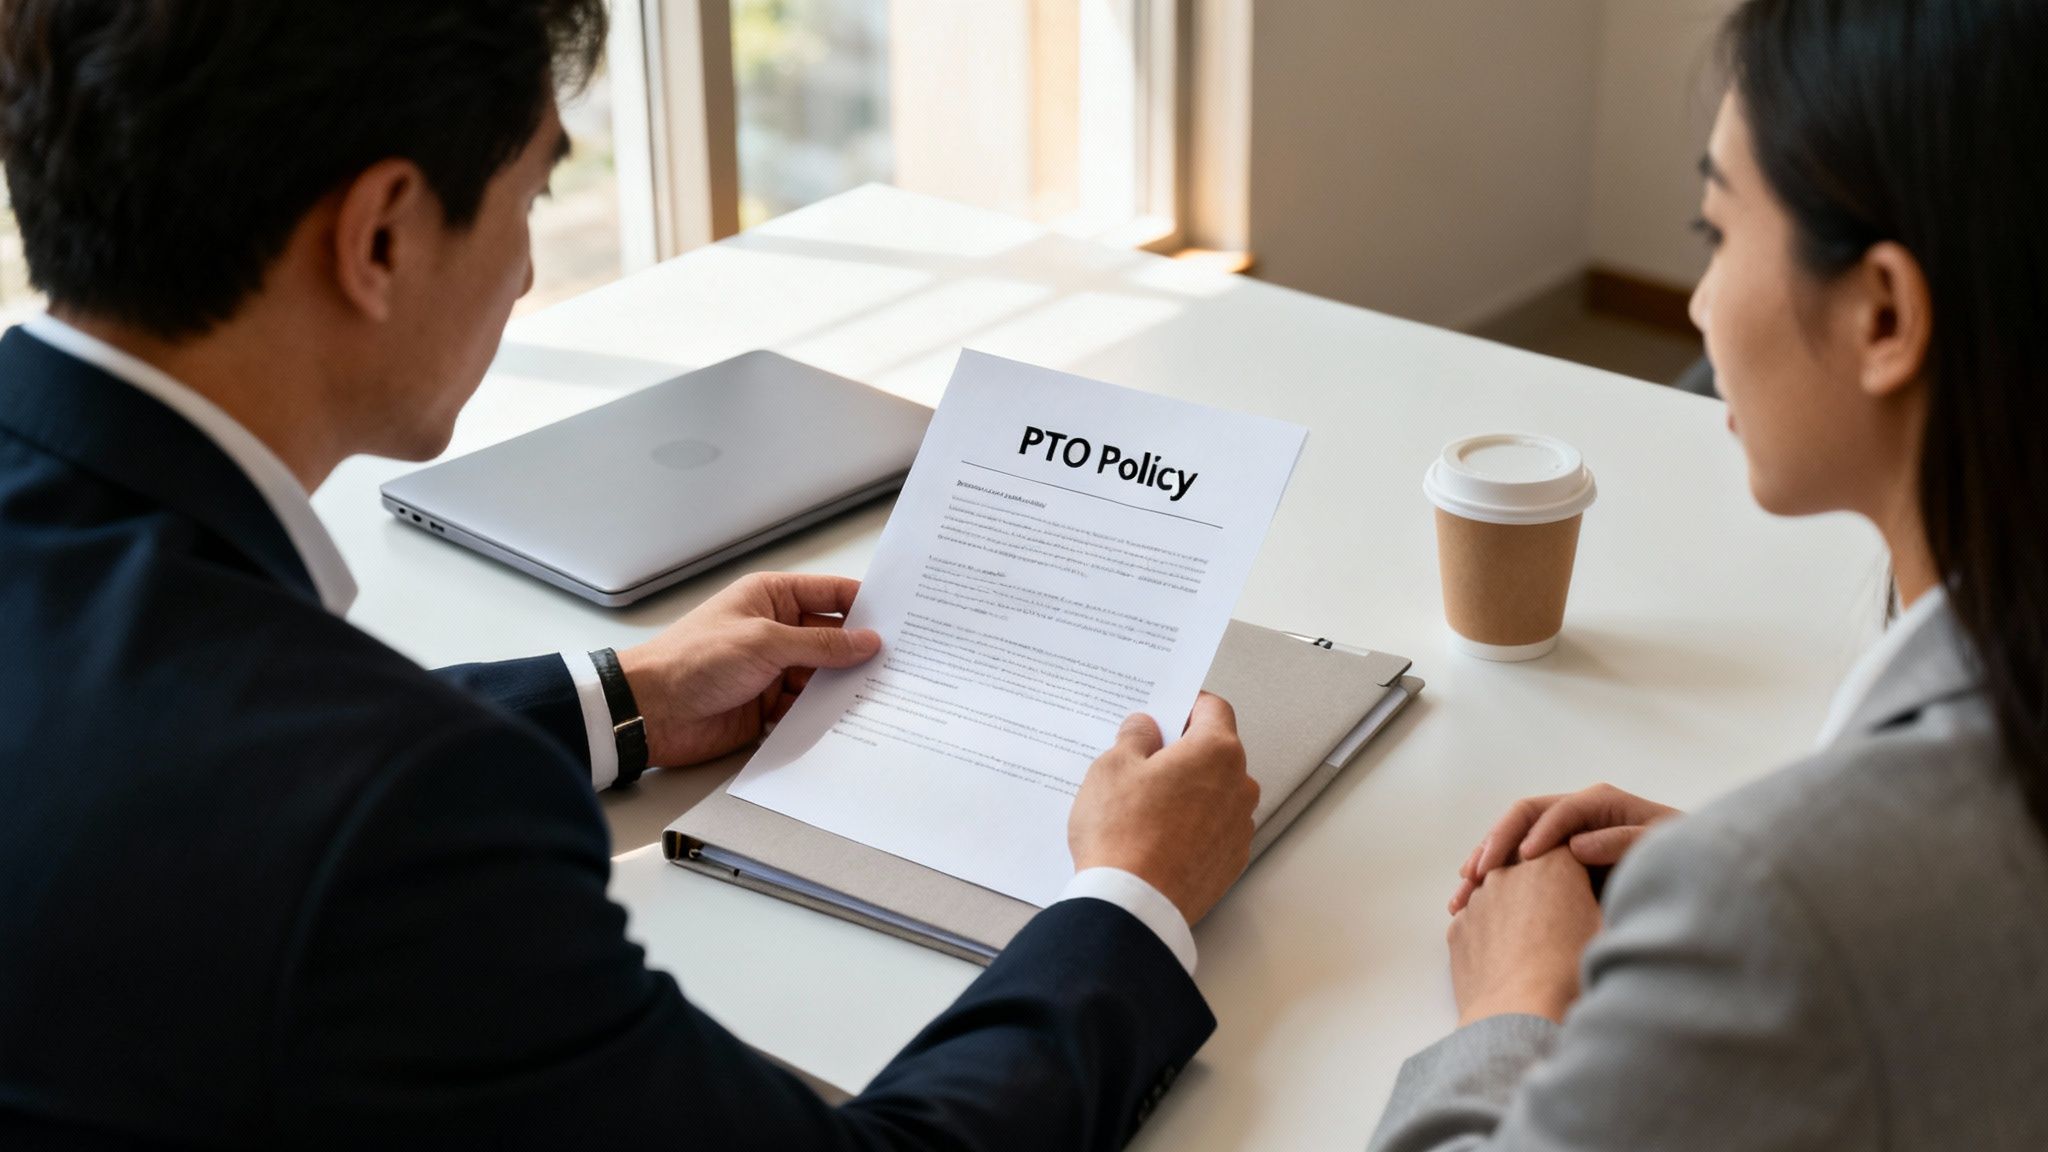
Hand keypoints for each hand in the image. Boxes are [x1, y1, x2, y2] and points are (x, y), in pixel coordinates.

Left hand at [617, 571, 880, 767]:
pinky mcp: (768, 707)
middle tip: (903, 664)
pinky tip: (850, 722)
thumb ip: (820, 644)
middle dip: (861, 653)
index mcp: (771, 598)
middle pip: (832, 639)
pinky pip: (806, 709)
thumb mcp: (764, 642)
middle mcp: (775, 631)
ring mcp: (772, 670)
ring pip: (823, 677)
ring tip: (884, 696)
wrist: (650, 711)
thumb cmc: (693, 660)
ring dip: (845, 688)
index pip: (831, 595)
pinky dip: (824, 716)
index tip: (903, 620)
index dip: (866, 606)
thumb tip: (866, 642)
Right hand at [1067, 693, 1259, 925]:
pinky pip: (1213, 828)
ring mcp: (1238, 827)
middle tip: (1143, 761)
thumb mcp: (1113, 767)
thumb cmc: (1123, 835)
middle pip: (1216, 752)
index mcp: (1216, 752)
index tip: (1164, 713)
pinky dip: (1192, 825)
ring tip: (1145, 806)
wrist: (1133, 907)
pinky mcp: (1231, 862)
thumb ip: (1135, 736)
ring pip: (1216, 792)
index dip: (1186, 705)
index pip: (1213, 708)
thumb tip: (1146, 728)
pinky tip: (1157, 836)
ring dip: (1189, 790)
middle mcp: (1239, 787)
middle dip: (1183, 751)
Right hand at [1449, 783, 1679, 912]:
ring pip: (1511, 840)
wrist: (1689, 875)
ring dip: (1484, 863)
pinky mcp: (1555, 859)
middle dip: (1495, 844)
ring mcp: (1561, 834)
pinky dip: (1494, 880)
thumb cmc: (1682, 860)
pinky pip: (1517, 864)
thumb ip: (1623, 842)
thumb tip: (1577, 846)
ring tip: (1464, 892)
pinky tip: (1474, 903)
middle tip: (1477, 874)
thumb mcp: (1660, 847)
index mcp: (1599, 803)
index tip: (1524, 858)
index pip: (1557, 810)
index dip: (1538, 831)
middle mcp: (1574, 813)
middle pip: (1522, 818)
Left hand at [1449, 848, 1602, 1025]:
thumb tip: (1603, 897)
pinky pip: (1477, 922)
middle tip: (1557, 925)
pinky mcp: (1458, 925)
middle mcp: (1510, 871)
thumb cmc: (1572, 974)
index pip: (1566, 852)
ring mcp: (1478, 898)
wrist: (1521, 1013)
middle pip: (1528, 870)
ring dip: (1512, 912)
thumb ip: (1600, 901)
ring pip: (1498, 896)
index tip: (1582, 895)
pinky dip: (1489, 935)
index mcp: (1554, 863)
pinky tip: (1505, 961)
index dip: (1576, 873)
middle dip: (1541, 890)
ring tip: (1531, 950)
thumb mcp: (1604, 931)